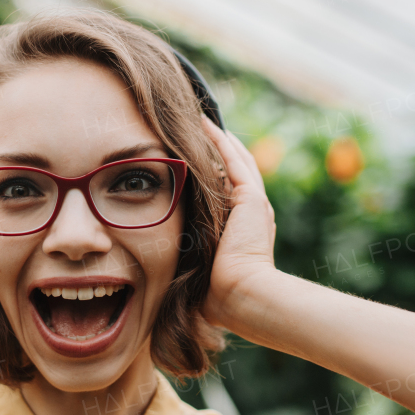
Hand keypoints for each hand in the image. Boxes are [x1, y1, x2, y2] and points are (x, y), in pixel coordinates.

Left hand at [199, 116, 277, 330]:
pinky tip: (205, 124)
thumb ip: (188, 260)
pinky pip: (233, 160)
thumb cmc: (217, 294)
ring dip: (219, 138)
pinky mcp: (251, 198)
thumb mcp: (200, 270)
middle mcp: (253, 211)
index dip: (216, 171)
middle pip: (237, 169)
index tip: (197, 157)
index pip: (229, 190)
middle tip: (201, 127)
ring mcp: (255, 203)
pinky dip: (220, 141)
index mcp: (245, 228)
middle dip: (220, 148)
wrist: (241, 296)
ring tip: (201, 119)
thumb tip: (160, 270)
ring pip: (236, 159)